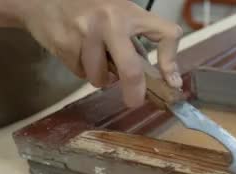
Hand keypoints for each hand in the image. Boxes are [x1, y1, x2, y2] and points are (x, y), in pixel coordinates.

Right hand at [19, 0, 183, 107]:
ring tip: (94, 59)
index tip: (171, 82)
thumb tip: (161, 77)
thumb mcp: (118, 13)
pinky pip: (80, 73)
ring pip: (101, 77)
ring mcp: (85, 33)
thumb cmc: (89, 8)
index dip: (171, 61)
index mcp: (129, 13)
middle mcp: (109, 21)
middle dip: (134, 92)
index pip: (165, 33)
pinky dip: (81, 70)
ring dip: (100, 77)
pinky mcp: (65, 44)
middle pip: (131, 69)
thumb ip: (137, 40)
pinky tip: (76, 51)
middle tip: (134, 102)